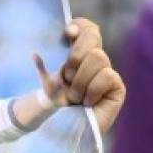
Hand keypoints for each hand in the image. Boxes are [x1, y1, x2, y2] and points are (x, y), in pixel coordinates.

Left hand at [33, 17, 124, 135]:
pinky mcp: (117, 86)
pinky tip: (88, 102)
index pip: (88, 28)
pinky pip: (106, 76)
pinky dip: (91, 91)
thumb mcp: (47, 84)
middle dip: (75, 56)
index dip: (80, 26)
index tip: (67, 34)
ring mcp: (108, 71)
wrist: (67, 126)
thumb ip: (42, 69)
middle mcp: (96, 59)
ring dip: (80, 81)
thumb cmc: (59, 103)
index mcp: (81, 53)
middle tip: (67, 77)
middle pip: (93, 37)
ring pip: (98, 57)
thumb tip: (35, 54)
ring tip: (75, 96)